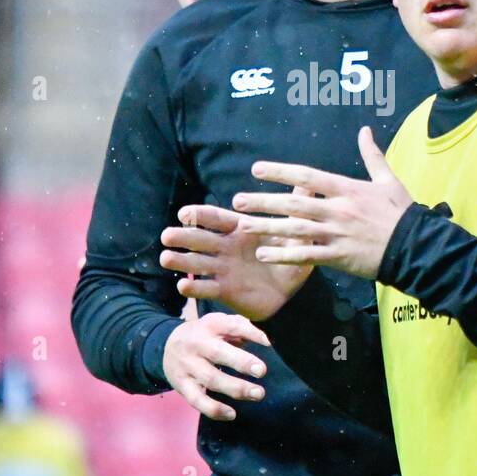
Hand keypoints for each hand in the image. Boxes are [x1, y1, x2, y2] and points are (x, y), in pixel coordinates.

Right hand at [159, 199, 312, 320]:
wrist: (291, 294)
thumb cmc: (289, 258)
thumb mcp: (295, 233)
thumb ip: (297, 208)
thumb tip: (311, 181)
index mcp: (239, 230)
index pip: (216, 220)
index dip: (200, 216)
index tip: (184, 213)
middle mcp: (225, 248)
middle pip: (200, 240)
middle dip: (183, 237)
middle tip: (167, 235)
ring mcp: (222, 270)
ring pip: (198, 263)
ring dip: (181, 260)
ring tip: (166, 258)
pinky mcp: (224, 291)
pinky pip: (207, 288)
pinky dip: (194, 288)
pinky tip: (182, 287)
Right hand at [160, 312, 270, 420]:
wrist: (166, 345)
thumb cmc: (204, 335)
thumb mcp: (218, 323)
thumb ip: (239, 327)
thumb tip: (264, 340)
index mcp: (208, 326)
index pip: (230, 326)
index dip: (250, 333)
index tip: (268, 343)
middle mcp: (195, 345)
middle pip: (217, 353)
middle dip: (241, 362)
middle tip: (261, 371)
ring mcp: (187, 366)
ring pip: (211, 379)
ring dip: (235, 388)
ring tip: (258, 393)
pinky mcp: (182, 386)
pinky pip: (197, 400)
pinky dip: (214, 409)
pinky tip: (231, 414)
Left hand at [232, 127, 412, 279]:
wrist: (417, 247)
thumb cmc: (402, 213)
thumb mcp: (388, 180)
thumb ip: (372, 156)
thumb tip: (365, 130)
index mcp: (347, 189)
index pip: (307, 176)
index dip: (280, 172)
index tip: (257, 169)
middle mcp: (338, 209)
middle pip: (294, 203)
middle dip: (264, 201)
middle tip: (238, 200)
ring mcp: (337, 233)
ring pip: (295, 229)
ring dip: (267, 227)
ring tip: (243, 226)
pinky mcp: (339, 256)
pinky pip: (306, 255)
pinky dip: (284, 254)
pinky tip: (264, 253)